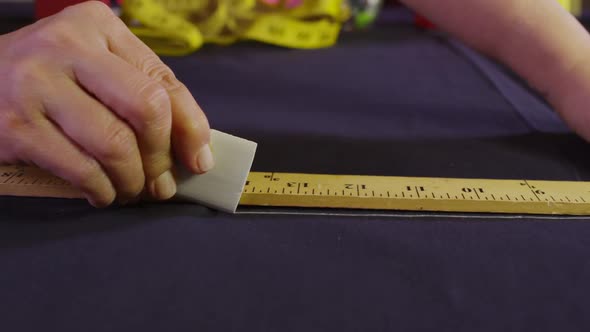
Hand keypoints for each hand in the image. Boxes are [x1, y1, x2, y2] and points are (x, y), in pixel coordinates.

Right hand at [0, 1, 213, 206]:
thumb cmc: (48, 78)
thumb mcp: (95, 65)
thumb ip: (142, 91)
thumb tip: (193, 148)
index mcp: (97, 25)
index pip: (162, 80)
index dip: (191, 127)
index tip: (198, 160)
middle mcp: (67, 47)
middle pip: (146, 107)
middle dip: (161, 156)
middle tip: (161, 182)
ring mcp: (37, 85)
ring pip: (115, 144)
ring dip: (133, 180)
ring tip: (131, 190)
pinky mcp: (15, 126)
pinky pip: (81, 169)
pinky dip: (101, 190)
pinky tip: (102, 193)